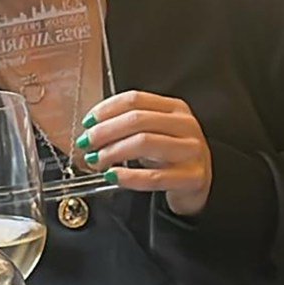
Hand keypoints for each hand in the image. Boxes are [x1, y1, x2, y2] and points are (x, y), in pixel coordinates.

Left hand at [78, 90, 212, 215]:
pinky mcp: (193, 177)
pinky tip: (112, 176)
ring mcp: (192, 150)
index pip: (134, 99)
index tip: (88, 122)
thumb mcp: (152, 132)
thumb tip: (90, 129)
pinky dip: (128, 176)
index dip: (106, 109)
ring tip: (95, 161)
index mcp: (174, 108)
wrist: (196, 184)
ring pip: (145, 143)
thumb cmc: (168, 155)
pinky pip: (155, 177)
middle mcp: (186, 124)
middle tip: (86, 143)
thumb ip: (126, 125)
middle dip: (105, 131)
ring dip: (113, 151)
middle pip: (137, 120)